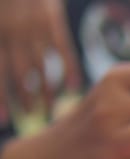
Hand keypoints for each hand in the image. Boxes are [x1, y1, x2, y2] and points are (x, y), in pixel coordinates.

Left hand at [0, 0, 80, 116]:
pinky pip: (63, 52)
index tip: (3, 120)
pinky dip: (69, 71)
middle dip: (22, 99)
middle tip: (30, 118)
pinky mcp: (53, 20)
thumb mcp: (0, 18)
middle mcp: (12, 32)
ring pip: (40, 67)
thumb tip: (16, 73)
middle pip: (17, 75)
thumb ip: (3, 45)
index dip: (0, 98)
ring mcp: (33, 28)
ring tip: (48, 109)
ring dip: (44, 91)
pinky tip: (73, 89)